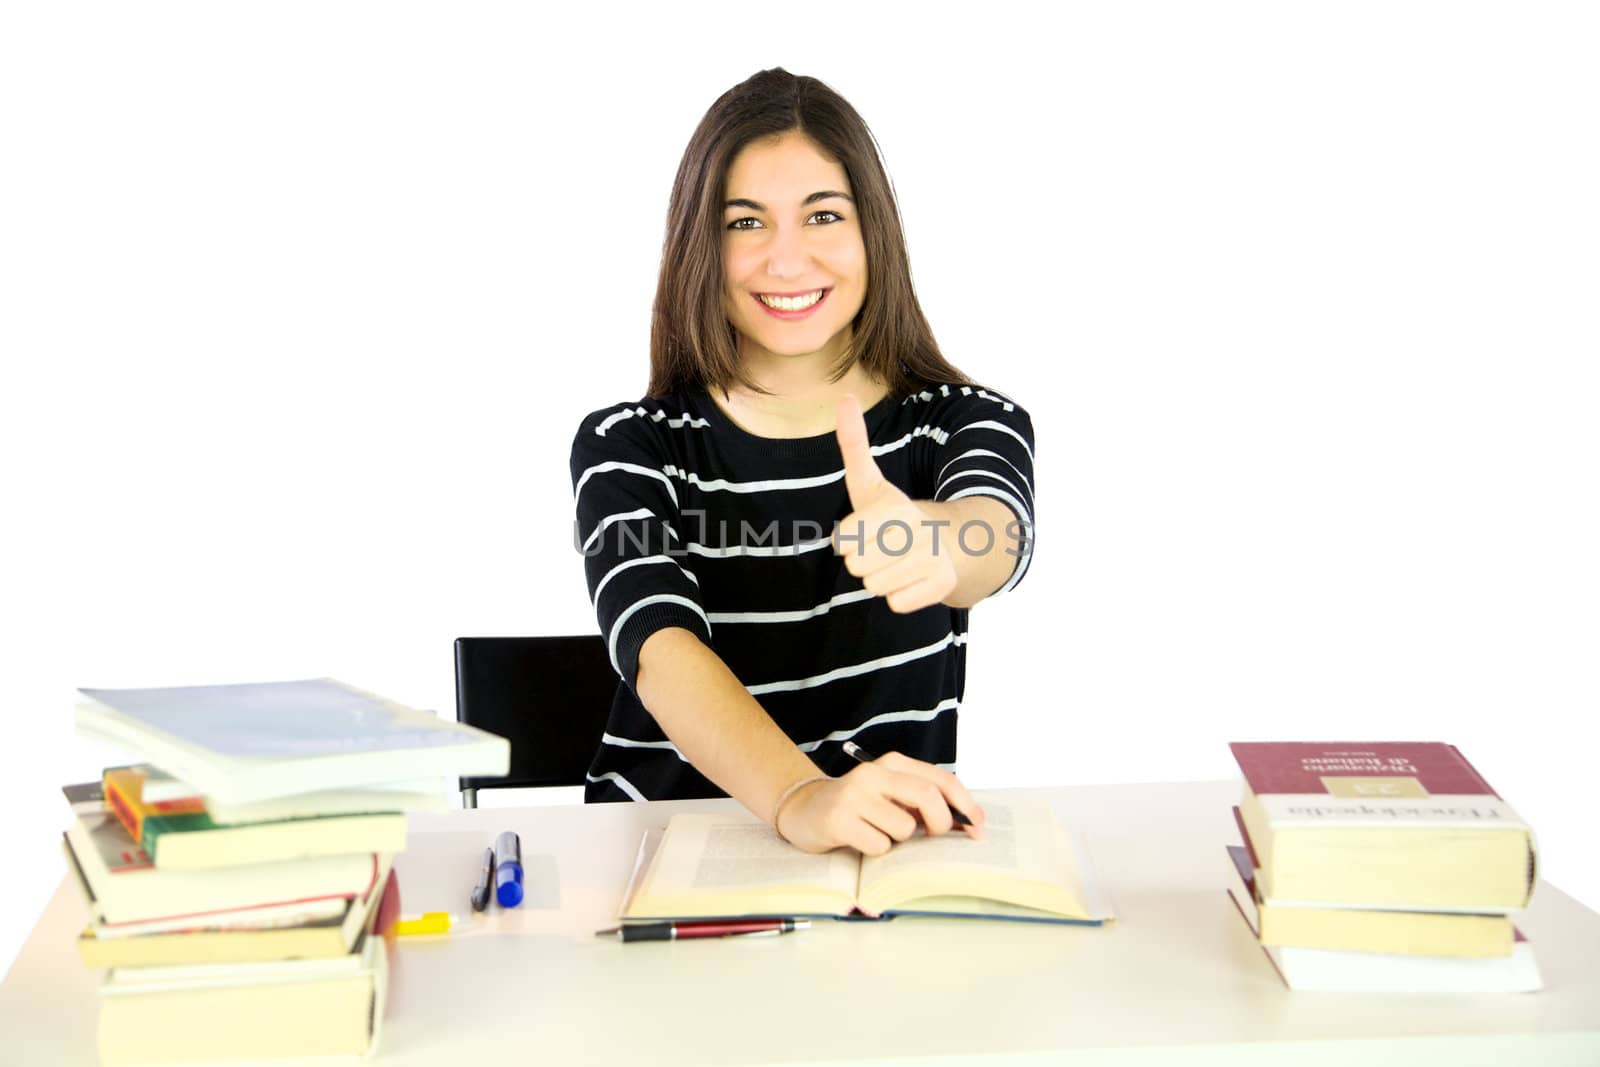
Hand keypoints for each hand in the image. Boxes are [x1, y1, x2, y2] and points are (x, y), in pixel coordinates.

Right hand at [774, 752, 984, 858]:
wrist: (803, 808)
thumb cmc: (858, 807)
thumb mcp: (891, 795)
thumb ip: (924, 802)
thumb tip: (970, 823)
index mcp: (893, 763)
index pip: (942, 780)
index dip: (966, 806)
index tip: (978, 828)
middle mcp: (874, 773)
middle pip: (929, 798)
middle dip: (939, 825)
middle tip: (932, 837)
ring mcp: (855, 795)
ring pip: (904, 828)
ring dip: (899, 840)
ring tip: (878, 833)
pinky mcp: (839, 819)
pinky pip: (879, 845)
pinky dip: (876, 850)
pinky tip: (860, 841)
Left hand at [834, 394, 957, 612]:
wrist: (955, 539)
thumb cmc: (898, 513)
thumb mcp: (872, 481)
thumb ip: (854, 444)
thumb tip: (843, 397)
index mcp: (893, 507)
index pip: (841, 542)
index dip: (849, 538)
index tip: (868, 528)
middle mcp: (914, 532)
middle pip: (856, 568)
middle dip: (866, 561)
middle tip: (886, 547)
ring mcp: (930, 559)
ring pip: (874, 587)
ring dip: (883, 579)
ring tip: (900, 561)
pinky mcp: (941, 585)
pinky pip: (896, 603)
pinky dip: (903, 595)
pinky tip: (914, 578)